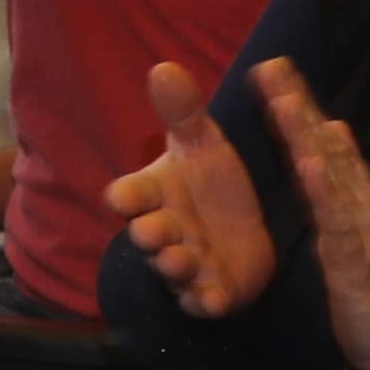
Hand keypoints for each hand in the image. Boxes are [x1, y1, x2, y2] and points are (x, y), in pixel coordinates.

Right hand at [104, 64, 281, 322]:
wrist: (245, 232)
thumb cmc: (215, 187)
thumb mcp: (204, 146)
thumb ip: (183, 113)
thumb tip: (164, 66)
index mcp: (155, 196)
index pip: (129, 196)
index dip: (126, 197)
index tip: (124, 196)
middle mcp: (164, 232)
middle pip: (146, 235)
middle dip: (149, 233)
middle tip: (154, 230)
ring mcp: (185, 266)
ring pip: (171, 270)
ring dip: (173, 266)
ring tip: (183, 259)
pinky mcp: (210, 293)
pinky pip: (201, 302)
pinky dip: (204, 302)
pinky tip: (214, 299)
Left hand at [252, 61, 369, 369]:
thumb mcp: (364, 259)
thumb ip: (352, 215)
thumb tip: (340, 166)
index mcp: (362, 216)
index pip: (331, 157)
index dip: (305, 117)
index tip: (280, 75)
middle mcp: (367, 217)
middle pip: (328, 156)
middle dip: (299, 111)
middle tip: (272, 66)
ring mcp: (366, 239)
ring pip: (331, 181)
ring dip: (307, 140)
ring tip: (282, 101)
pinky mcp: (360, 269)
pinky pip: (338, 225)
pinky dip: (324, 192)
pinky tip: (309, 162)